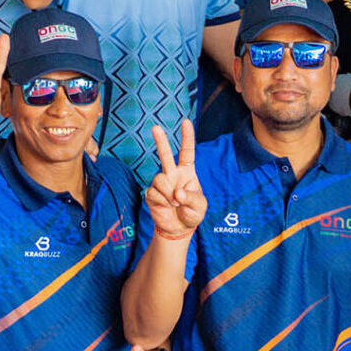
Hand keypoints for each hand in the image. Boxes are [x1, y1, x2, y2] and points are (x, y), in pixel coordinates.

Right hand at [146, 120, 206, 238]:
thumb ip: (191, 198)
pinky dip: (162, 201)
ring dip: (169, 194)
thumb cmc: (192, 213)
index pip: (187, 152)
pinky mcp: (151, 193)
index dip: (187, 137)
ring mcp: (161, 183)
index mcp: (187, 173)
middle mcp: (172, 174)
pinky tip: (167, 206)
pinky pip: (153, 192)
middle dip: (160, 141)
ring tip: (175, 204)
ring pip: (159, 179)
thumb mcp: (199, 206)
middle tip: (155, 127)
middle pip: (165, 154)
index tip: (186, 122)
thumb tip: (177, 194)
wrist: (179, 228)